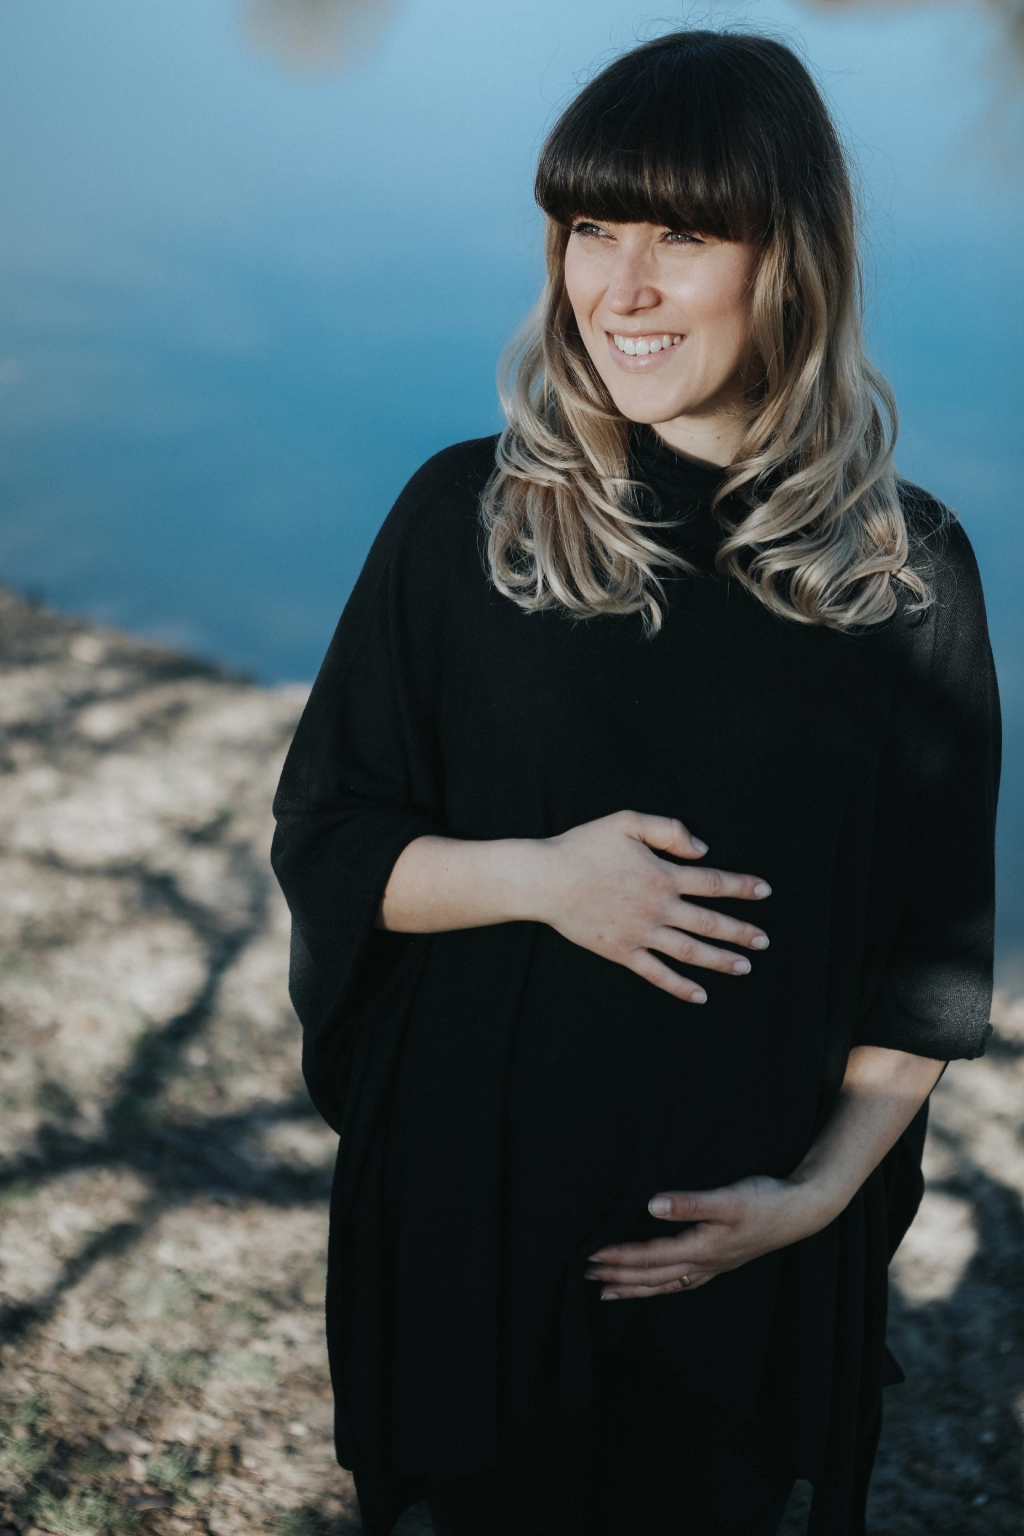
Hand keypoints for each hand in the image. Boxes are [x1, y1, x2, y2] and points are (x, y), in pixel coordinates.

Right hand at [532, 810, 770, 1002]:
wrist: (546, 879)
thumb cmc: (583, 846)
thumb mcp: (627, 822)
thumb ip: (669, 831)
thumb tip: (702, 850)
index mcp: (662, 874)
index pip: (712, 883)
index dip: (740, 887)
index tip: (764, 891)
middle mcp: (657, 907)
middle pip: (709, 922)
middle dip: (740, 931)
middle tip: (765, 940)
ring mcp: (641, 932)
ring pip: (690, 951)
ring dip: (720, 960)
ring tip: (745, 966)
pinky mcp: (622, 951)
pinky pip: (657, 973)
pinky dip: (680, 986)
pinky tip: (700, 994)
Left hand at [584, 1175, 832, 1298]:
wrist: (802, 1212)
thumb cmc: (766, 1201)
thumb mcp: (727, 1198)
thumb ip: (689, 1204)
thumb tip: (652, 1206)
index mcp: (701, 1248)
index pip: (649, 1256)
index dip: (619, 1258)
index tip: (591, 1256)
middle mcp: (704, 1263)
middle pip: (652, 1276)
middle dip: (619, 1277)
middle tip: (586, 1277)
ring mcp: (714, 1266)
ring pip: (665, 1284)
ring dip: (635, 1288)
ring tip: (607, 1293)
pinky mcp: (722, 1261)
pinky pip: (682, 1282)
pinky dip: (661, 1287)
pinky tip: (655, 1286)